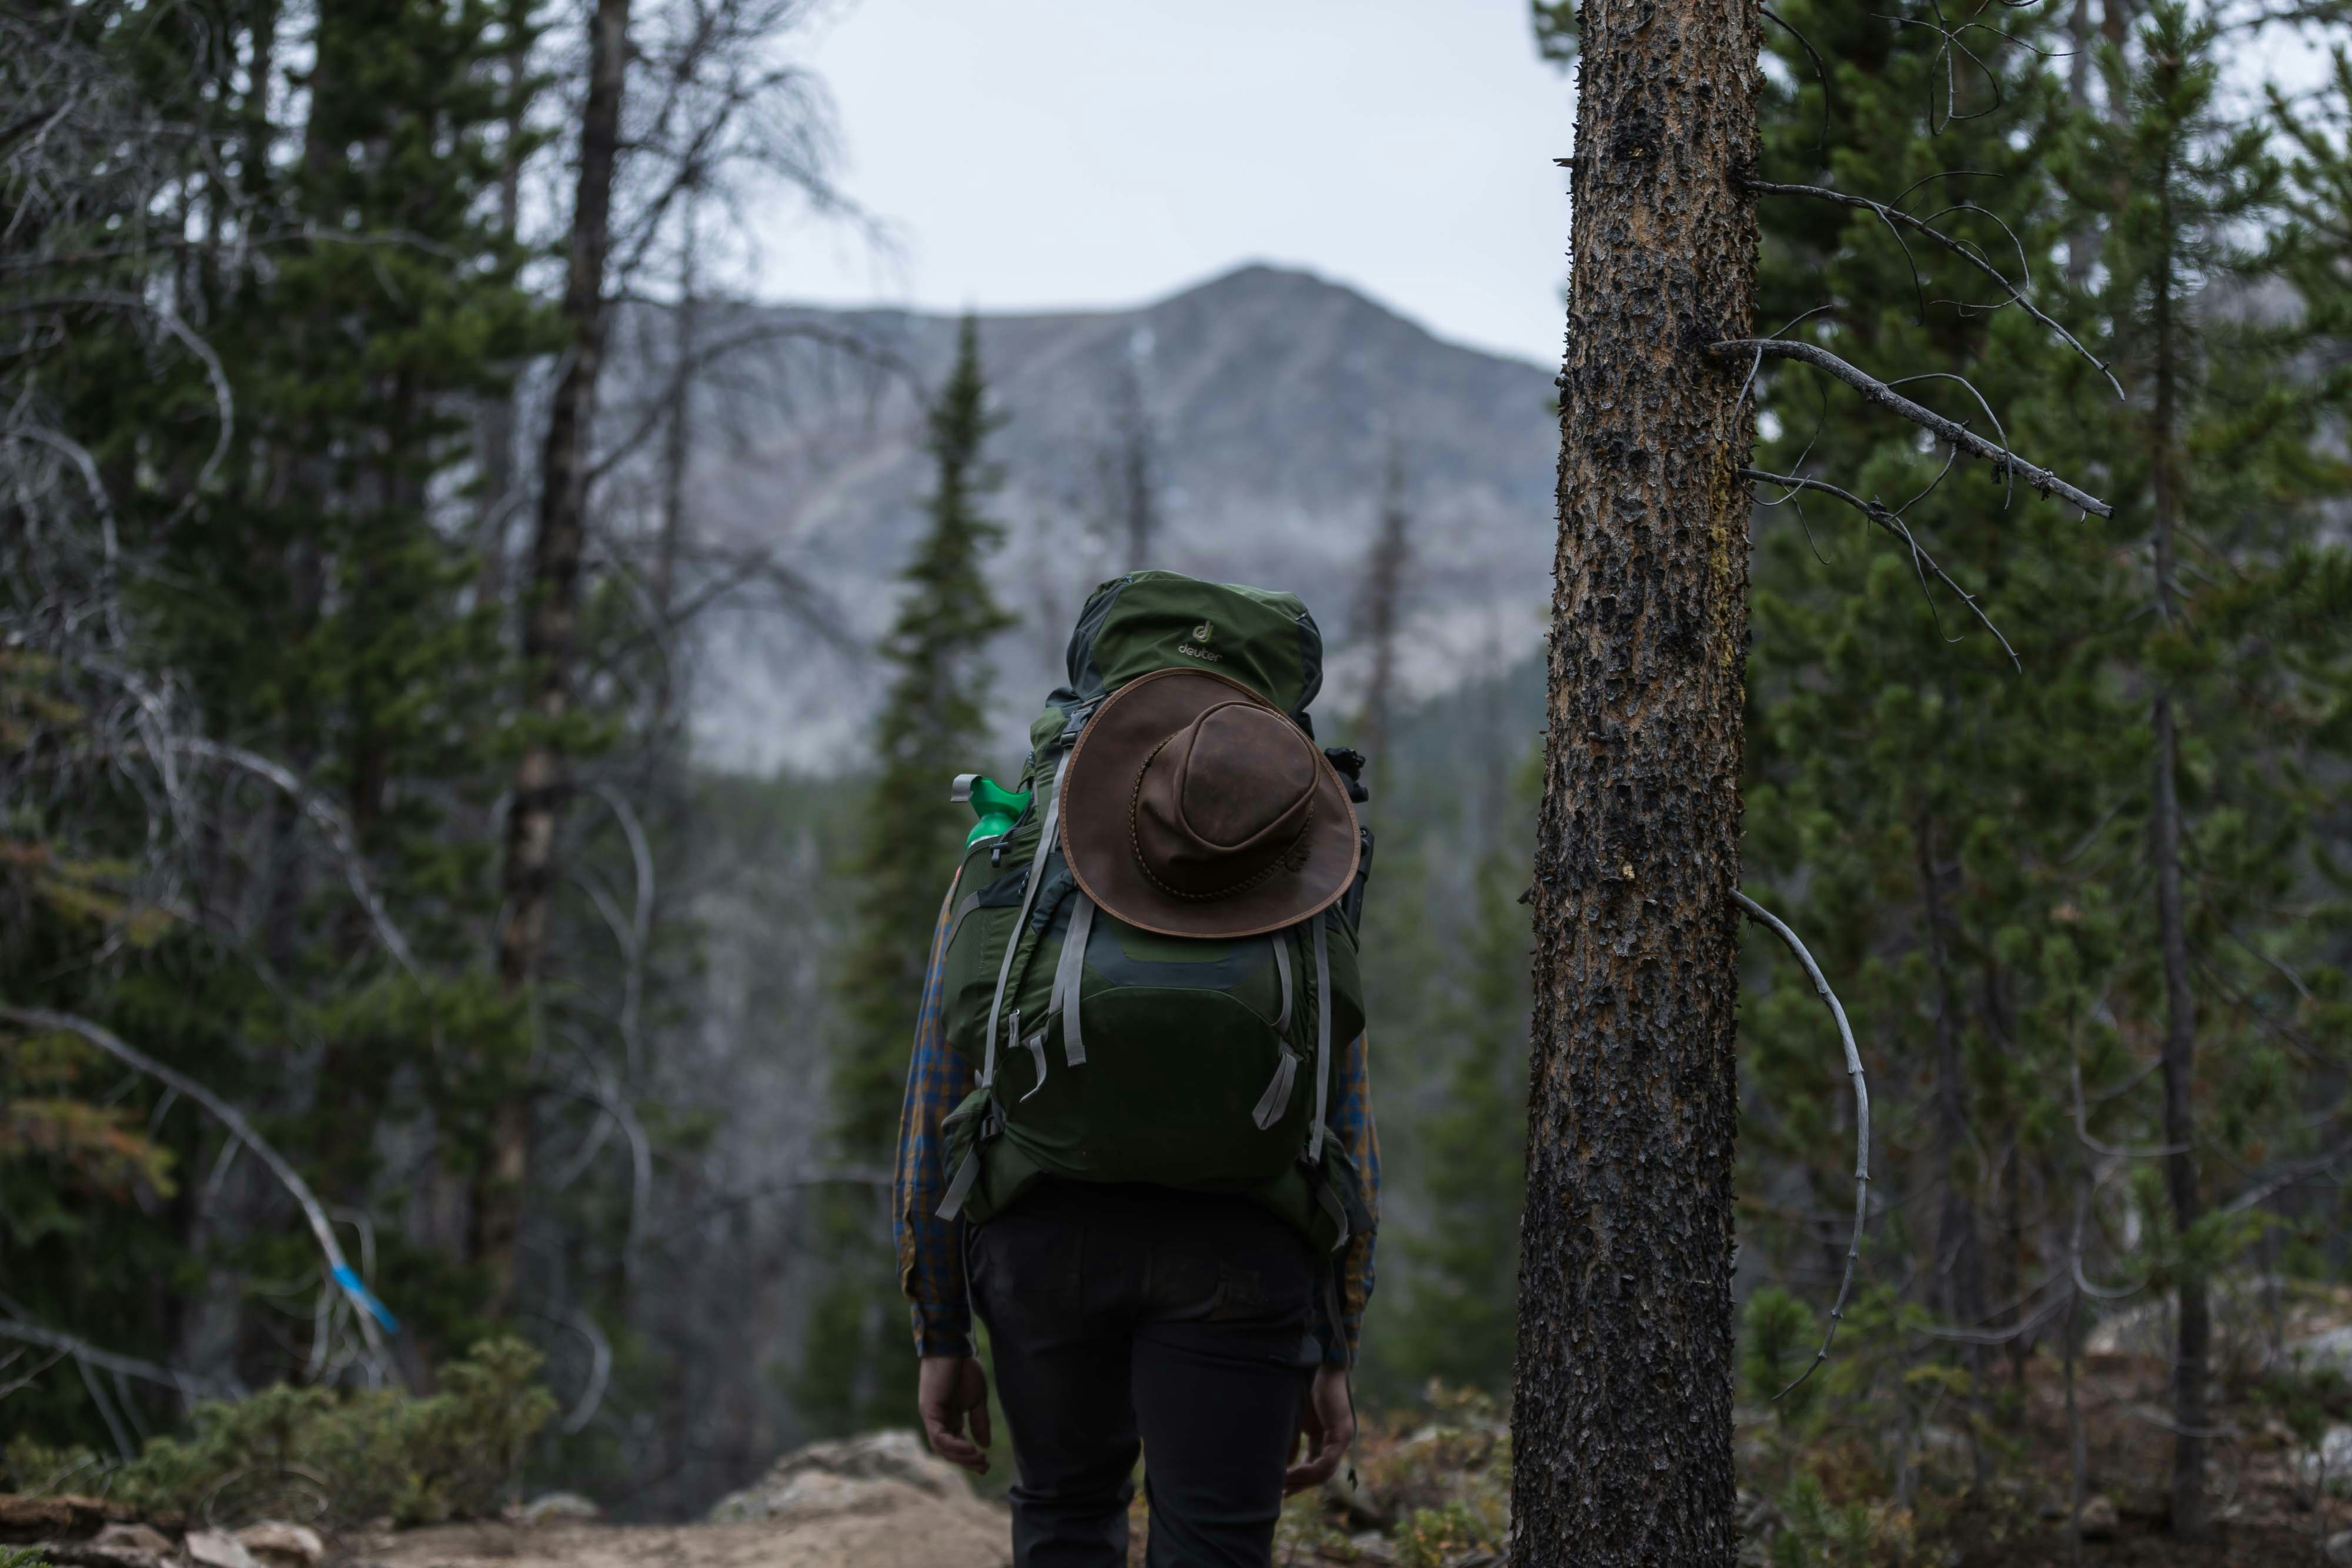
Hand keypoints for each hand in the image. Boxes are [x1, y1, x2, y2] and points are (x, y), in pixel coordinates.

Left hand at [918, 1354, 992, 1473]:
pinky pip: (938, 1436)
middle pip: (949, 1450)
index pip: (956, 1444)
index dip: (969, 1457)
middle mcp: (938, 1420)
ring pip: (942, 1447)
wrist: (954, 1347)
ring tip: (979, 1458)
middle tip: (984, 1466)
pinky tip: (970, 1448)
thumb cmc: (964, 1369)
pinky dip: (953, 1445)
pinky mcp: (929, 1411)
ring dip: (961, 1456)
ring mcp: (931, 1417)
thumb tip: (984, 1445)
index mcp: (949, 1418)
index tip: (986, 1465)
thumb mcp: (977, 1400)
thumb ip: (979, 1422)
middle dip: (966, 1461)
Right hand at [1283, 1363, 1354, 1493]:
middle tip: (1283, 1494)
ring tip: (1283, 1483)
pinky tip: (1293, 1472)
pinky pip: (1327, 1462)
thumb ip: (1293, 1444)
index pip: (1315, 1467)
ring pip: (1325, 1472)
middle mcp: (1337, 1442)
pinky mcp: (1341, 1435)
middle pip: (1321, 1474)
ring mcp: (1341, 1439)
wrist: (1318, 1366)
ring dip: (1303, 1480)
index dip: (1299, 1480)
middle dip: (1301, 1485)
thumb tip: (1284, 1465)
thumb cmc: (1307, 1388)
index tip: (1282, 1489)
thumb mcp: (1296, 1422)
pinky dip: (1310, 1470)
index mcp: (1326, 1439)